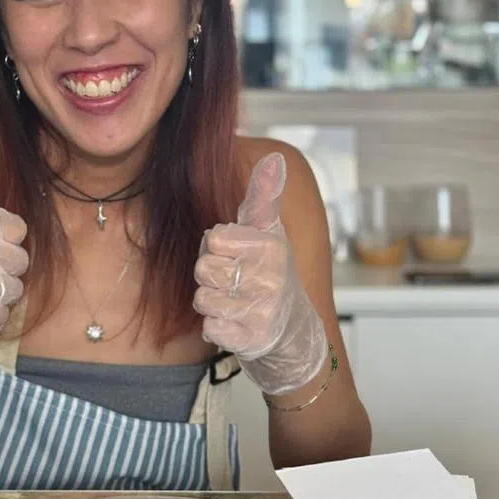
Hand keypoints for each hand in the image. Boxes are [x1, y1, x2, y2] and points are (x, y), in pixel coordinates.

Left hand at [193, 153, 326, 396]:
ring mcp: (262, 310)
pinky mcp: (251, 340)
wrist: (295, 335)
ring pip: (203, 299)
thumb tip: (274, 158)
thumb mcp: (272, 235)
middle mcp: (270, 278)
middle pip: (203, 269)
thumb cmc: (275, 278)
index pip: (213, 239)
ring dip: (215, 303)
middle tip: (239, 282)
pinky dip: (218, 329)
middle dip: (214, 277)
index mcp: (271, 247)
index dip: (219, 249)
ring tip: (239, 303)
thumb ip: (265, 198)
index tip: (239, 256)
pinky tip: (238, 325)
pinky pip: (210, 328)